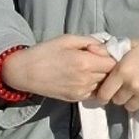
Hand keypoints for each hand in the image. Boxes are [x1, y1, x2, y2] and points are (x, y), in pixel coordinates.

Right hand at [1, 36, 116, 103]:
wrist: (24, 72)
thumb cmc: (45, 52)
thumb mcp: (68, 39)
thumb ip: (91, 42)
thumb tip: (105, 48)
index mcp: (85, 63)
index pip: (113, 64)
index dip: (111, 57)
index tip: (103, 53)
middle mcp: (86, 79)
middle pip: (110, 75)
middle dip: (106, 67)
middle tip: (95, 60)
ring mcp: (81, 91)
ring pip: (103, 85)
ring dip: (100, 77)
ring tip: (88, 69)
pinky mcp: (76, 98)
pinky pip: (93, 92)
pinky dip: (93, 85)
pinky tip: (82, 78)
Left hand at [92, 34, 138, 111]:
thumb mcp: (132, 44)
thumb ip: (110, 50)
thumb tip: (91, 51)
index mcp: (123, 71)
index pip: (104, 93)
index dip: (103, 93)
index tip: (106, 91)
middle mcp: (132, 85)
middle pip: (116, 101)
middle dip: (117, 94)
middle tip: (124, 86)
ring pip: (129, 106)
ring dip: (130, 100)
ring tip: (136, 89)